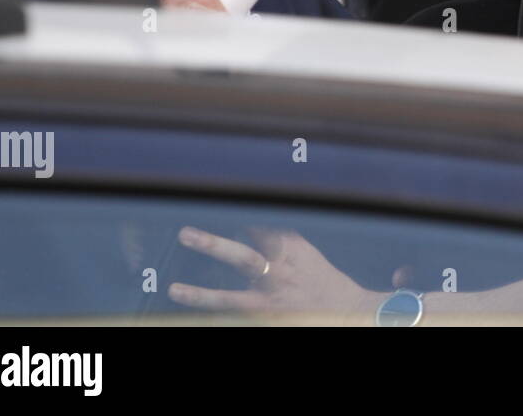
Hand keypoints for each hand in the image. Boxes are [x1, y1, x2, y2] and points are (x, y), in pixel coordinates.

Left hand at [167, 227, 379, 324]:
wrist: (348, 310)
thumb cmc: (325, 281)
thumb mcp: (306, 253)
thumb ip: (282, 240)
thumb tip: (256, 228)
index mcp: (291, 252)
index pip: (257, 232)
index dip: (233, 223)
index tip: (212, 206)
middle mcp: (279, 275)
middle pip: (241, 258)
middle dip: (212, 246)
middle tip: (185, 235)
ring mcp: (271, 301)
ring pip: (230, 298)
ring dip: (200, 295)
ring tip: (174, 290)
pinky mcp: (266, 317)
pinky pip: (235, 315)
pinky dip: (215, 313)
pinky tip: (193, 313)